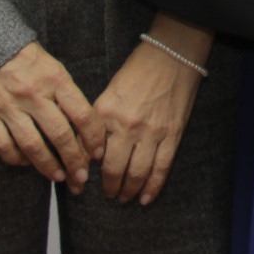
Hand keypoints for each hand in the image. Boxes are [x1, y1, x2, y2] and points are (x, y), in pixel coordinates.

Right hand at [0, 42, 97, 188]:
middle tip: (81, 178)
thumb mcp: (54, 68)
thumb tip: (87, 128)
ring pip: (32, 145)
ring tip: (59, 177)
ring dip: (48, 166)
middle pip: (59, 135)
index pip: (82, 114)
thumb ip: (69, 95)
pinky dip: (17, 159)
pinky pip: (3, 145)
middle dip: (74, 160)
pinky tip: (27, 164)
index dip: (93, 138)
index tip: (98, 154)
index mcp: (55, 79)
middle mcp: (33, 94)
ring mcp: (8, 106)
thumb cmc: (27, 59)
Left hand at [92, 20, 210, 204]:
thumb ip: (97, 121)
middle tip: (108, 195)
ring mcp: (151, 132)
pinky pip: (161, 167)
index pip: (88, 152)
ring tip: (124, 198)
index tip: (81, 184)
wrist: (172, 55)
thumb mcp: (108, 93)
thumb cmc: (137, 70)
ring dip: (128, 190)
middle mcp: (126, 126)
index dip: (83, 173)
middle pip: (113, 169)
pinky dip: (153, 186)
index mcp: (105, 113)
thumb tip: (87, 150)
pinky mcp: (172, 134)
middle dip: (108, 187)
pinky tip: (146, 198)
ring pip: (137, 172)